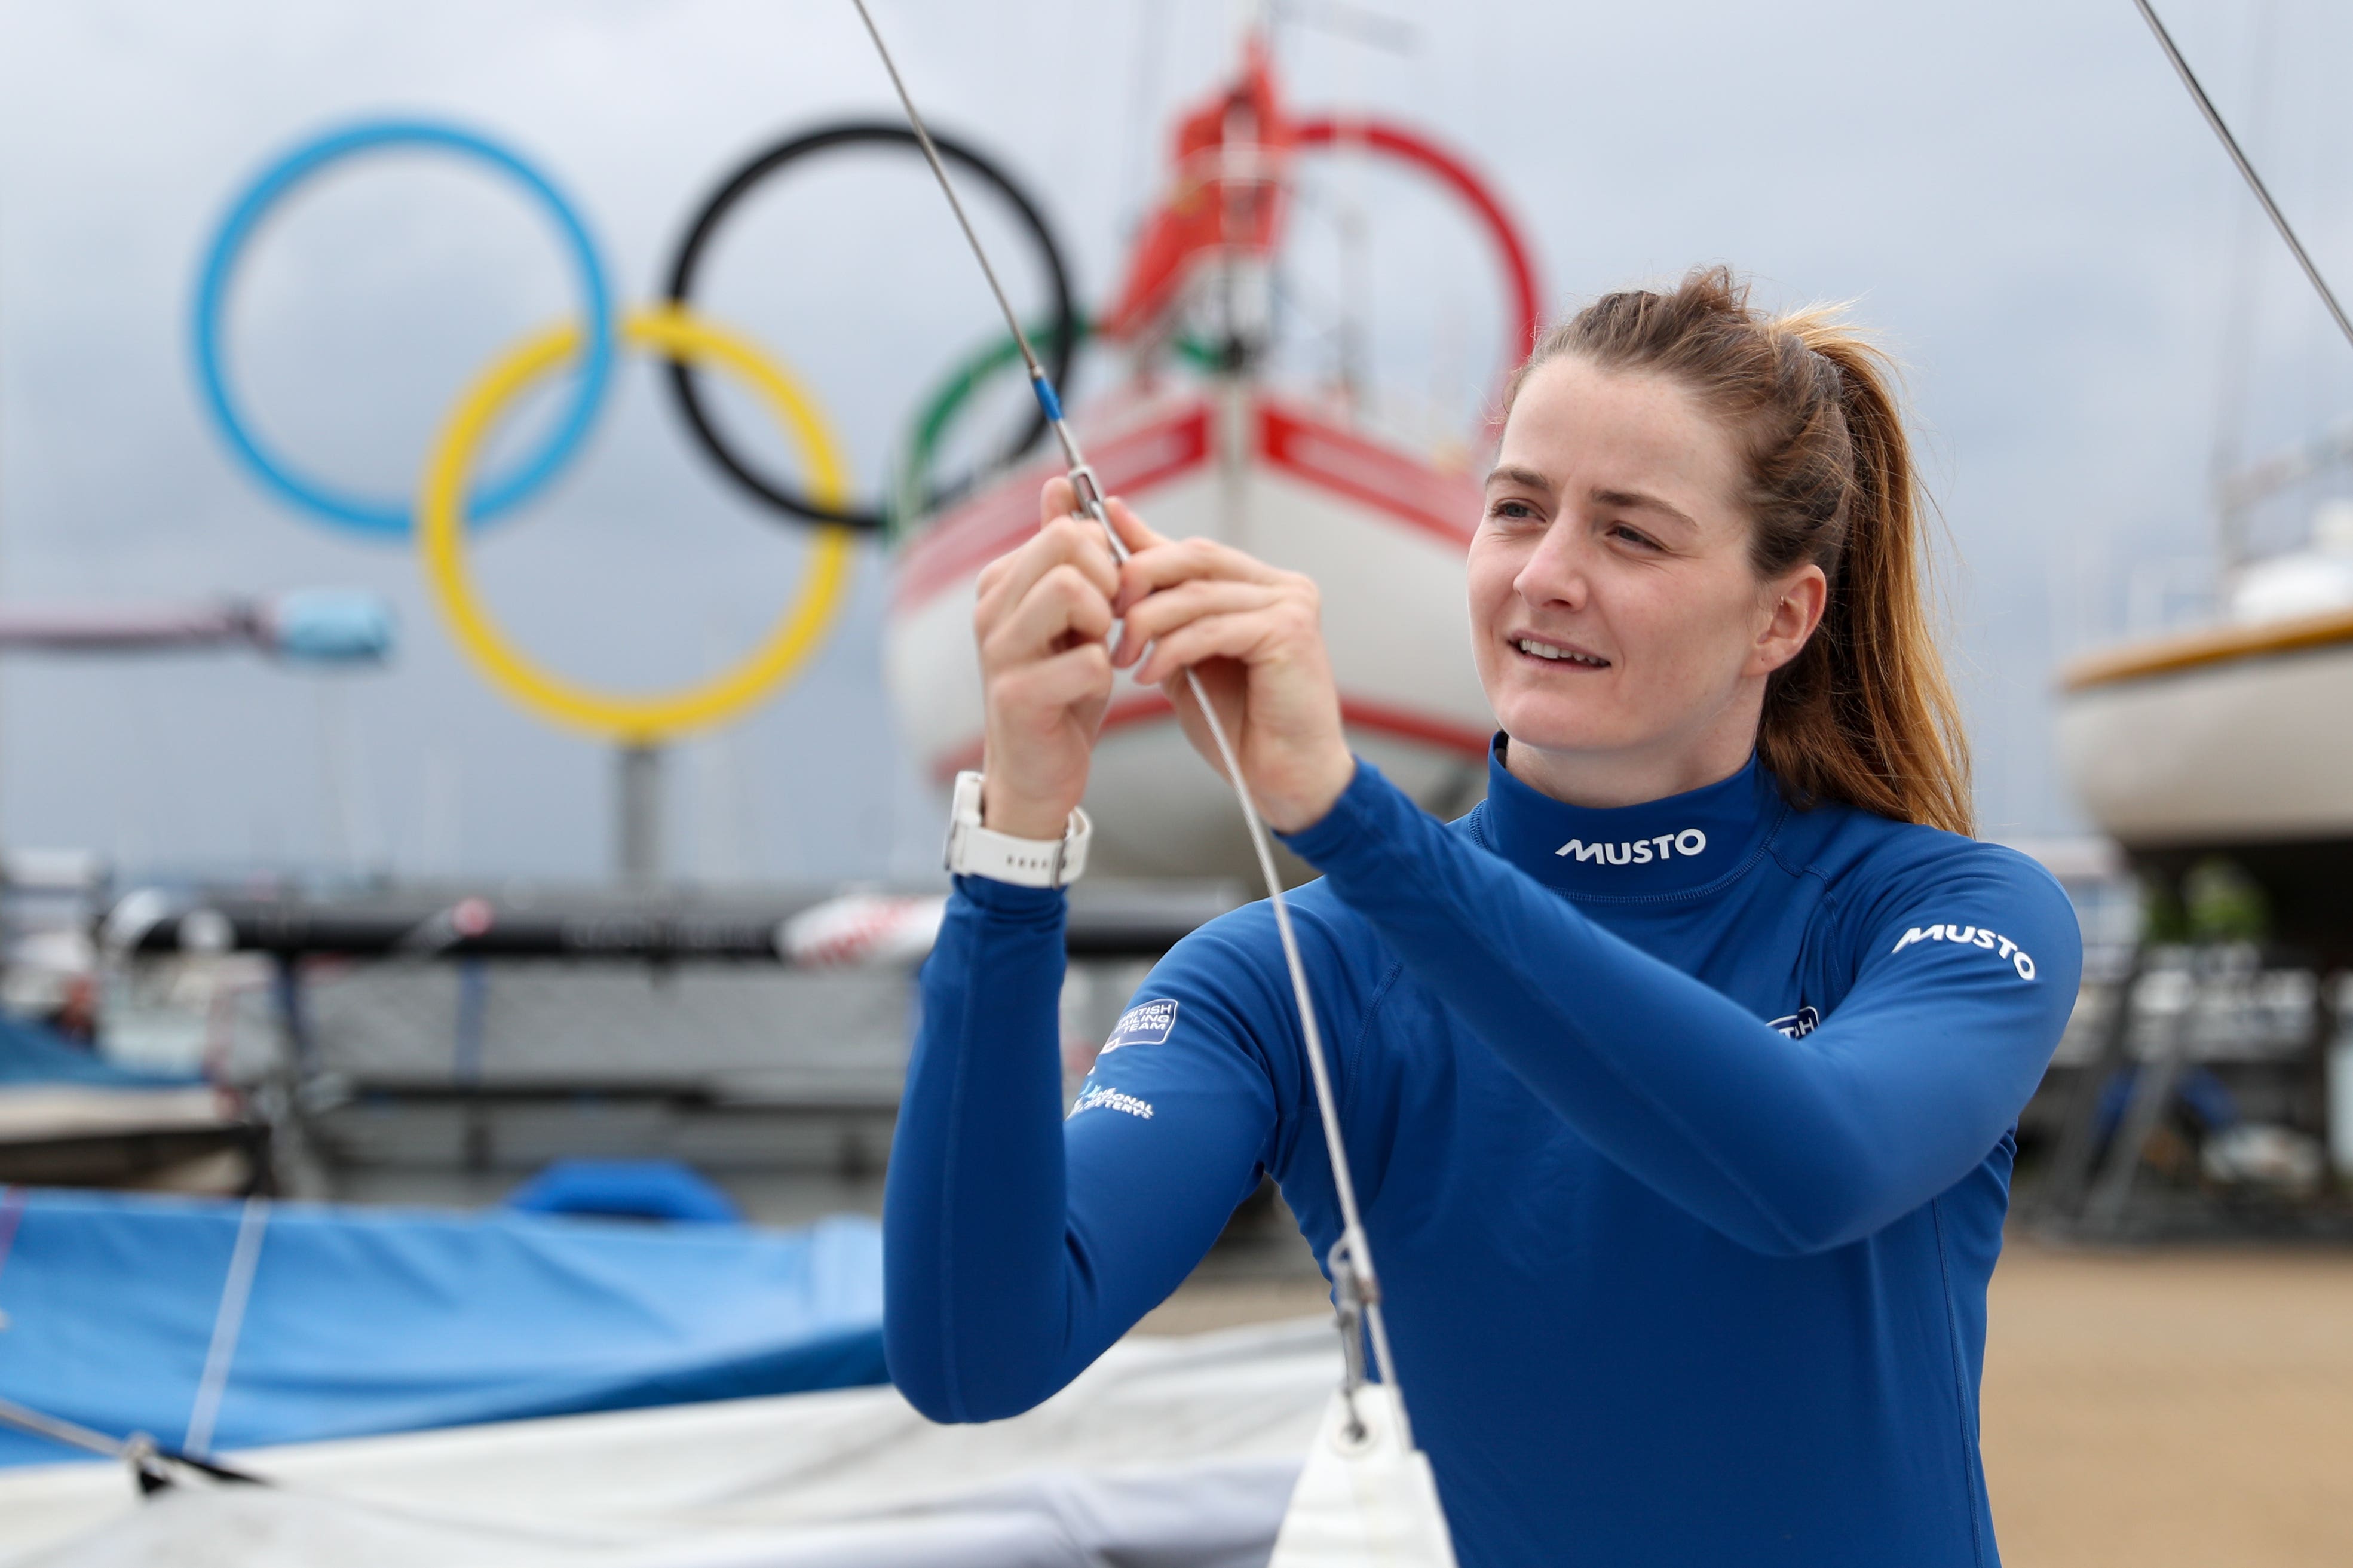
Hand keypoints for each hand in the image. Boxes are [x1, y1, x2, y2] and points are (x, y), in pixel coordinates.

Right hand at [973, 477, 1118, 839]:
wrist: (1037, 772)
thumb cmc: (1059, 692)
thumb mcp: (1068, 614)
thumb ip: (1063, 551)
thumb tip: (1060, 484)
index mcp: (1001, 582)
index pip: (1067, 527)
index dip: (1105, 559)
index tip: (1107, 599)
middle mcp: (990, 608)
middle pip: (1068, 544)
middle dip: (1108, 580)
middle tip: (1107, 624)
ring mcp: (998, 650)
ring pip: (1073, 589)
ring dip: (1104, 623)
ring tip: (1097, 651)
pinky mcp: (1015, 695)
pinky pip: (1086, 660)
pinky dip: (1102, 674)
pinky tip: (1089, 690)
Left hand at [1105, 499, 1354, 833]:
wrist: (1286, 779)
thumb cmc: (1240, 725)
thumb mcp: (1186, 657)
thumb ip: (1164, 614)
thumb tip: (1122, 572)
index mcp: (1260, 585)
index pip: (1192, 551)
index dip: (1142, 543)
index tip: (1095, 536)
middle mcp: (1280, 586)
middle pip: (1194, 556)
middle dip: (1139, 579)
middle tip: (1103, 610)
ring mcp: (1290, 604)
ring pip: (1196, 593)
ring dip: (1147, 622)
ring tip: (1123, 656)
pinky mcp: (1289, 630)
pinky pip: (1211, 628)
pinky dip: (1172, 649)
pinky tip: (1149, 675)